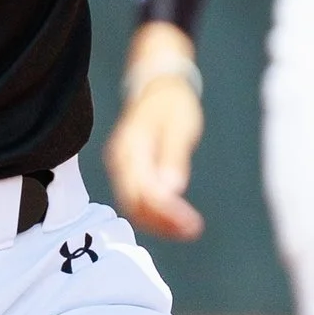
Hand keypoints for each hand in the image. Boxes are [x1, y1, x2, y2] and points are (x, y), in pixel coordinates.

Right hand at [104, 32, 205, 238]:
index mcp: (131, 148)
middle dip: (162, 223)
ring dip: (159, 223)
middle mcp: (121, 161)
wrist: (158, 83)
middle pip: (135, 203)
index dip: (166, 213)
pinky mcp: (130, 171)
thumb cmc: (172, 103)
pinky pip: (138, 199)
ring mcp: (122, 167)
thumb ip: (173, 157)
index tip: (191, 224)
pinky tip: (175, 220)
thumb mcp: (179, 126)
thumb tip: (171, 189)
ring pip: (134, 206)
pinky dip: (156, 213)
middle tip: (192, 231)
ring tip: (187, 230)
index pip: (144, 190)